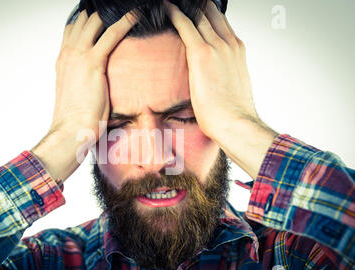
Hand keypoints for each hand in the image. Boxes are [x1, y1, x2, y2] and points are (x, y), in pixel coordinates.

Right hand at [32, 10, 136, 181]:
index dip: (87, 20)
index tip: (102, 17)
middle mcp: (68, 53)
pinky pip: (111, 33)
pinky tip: (137, 14)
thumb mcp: (75, 93)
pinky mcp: (93, 62)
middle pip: (83, 20)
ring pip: (95, 20)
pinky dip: (125, 21)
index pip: (73, 28)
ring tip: (130, 9)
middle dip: (100, 13)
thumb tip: (95, 80)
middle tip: (117, 10)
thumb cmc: (75, 118)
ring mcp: (78, 55)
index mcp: (63, 59)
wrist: (70, 130)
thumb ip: (82, 79)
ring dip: (112, 12)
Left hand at [165, 0, 276, 178]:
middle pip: (211, 14)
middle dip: (198, 6)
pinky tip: (166, 6)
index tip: (198, 9)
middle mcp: (230, 44)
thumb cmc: (232, 113)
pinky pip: (186, 25)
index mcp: (237, 51)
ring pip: (199, 15)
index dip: (208, 13)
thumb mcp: (233, 87)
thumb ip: (224, 75)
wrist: (235, 122)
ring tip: (172, 2)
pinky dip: (175, 13)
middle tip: (185, 2)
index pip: (221, 23)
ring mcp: (217, 46)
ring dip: (185, 6)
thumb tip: (214, 80)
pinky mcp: (202, 53)